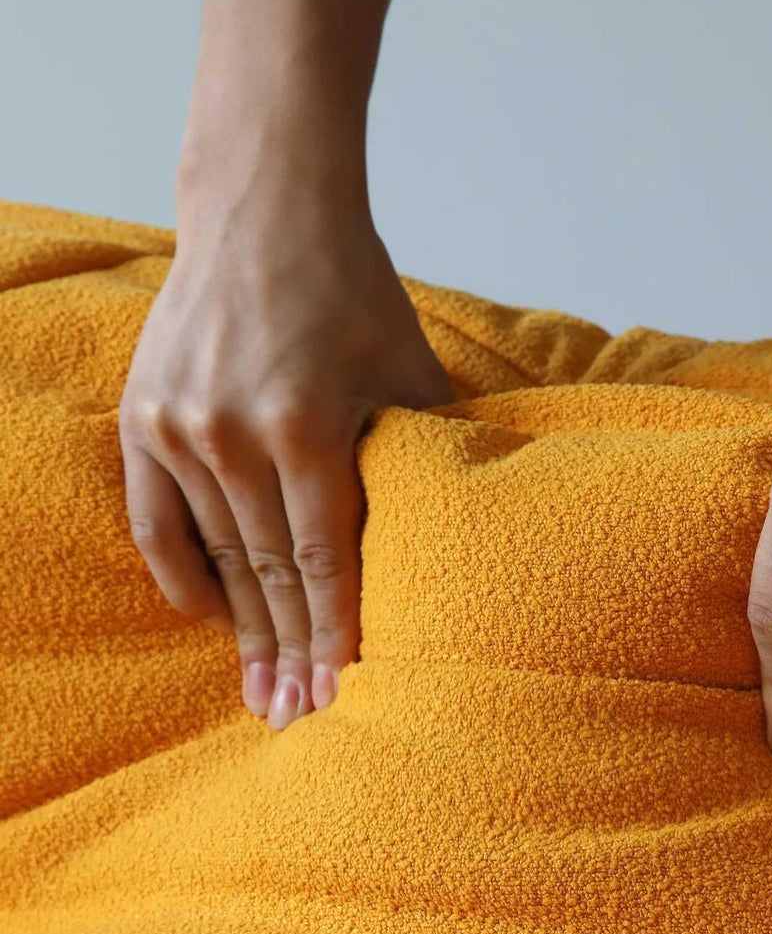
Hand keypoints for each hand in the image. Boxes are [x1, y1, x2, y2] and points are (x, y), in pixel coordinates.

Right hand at [119, 193, 454, 728]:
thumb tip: (466, 533)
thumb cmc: (352, 291)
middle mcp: (231, 433)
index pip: (324, 560)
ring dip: (242, 633)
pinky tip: (213, 624)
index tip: (344, 695)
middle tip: (301, 721)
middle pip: (269, 573)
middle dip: (291, 653)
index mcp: (305, 424)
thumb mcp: (410, 370)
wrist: (263, 212)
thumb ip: (429, 454)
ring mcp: (178, 427)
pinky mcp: (143, 417)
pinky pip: (157, 525)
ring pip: (217, 558)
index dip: (336, 634)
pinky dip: (185, 579)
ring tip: (262, 694)